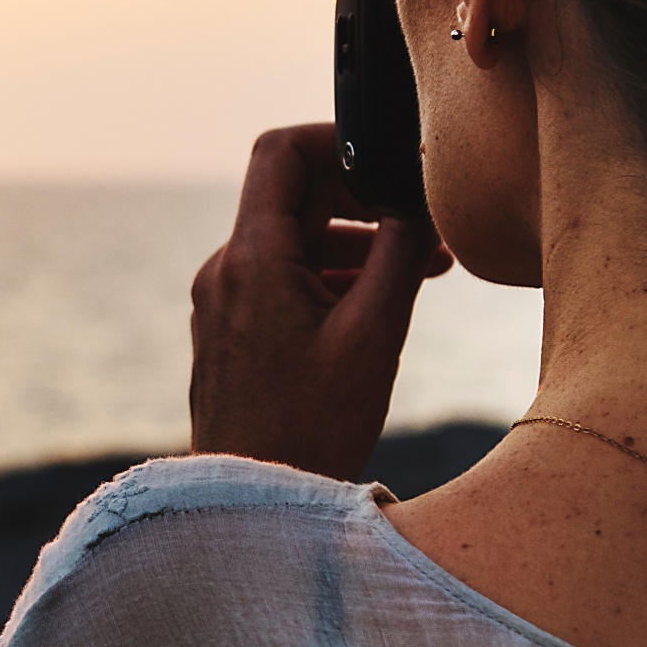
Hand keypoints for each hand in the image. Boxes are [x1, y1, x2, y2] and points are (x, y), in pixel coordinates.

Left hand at [190, 123, 451, 479]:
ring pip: (292, 241)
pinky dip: (330, 276)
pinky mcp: (230, 330)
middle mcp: (226, 270)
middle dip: (362, 200)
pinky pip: (281, 278)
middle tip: (423, 225)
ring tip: (420, 269)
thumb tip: (417, 203)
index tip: (388, 164)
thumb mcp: (374, 336)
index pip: (280, 152)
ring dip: (354, 243)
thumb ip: (398, 255)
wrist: (251, 505)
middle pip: (293, 196)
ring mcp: (223, 301)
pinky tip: (377, 305)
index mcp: (253, 260)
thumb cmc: (311, 430)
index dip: (336, 140)